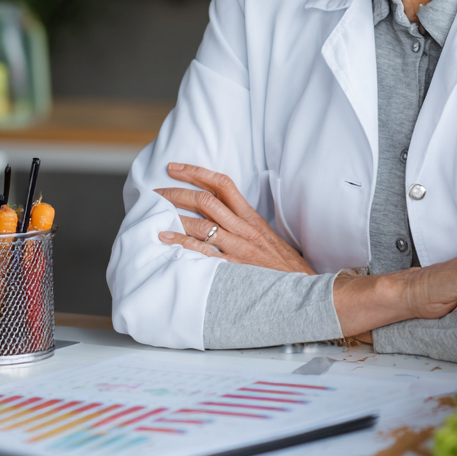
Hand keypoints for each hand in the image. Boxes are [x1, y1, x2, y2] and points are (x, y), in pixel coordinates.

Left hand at [155, 162, 313, 274]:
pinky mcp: (233, 267)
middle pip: (206, 200)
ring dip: (175, 215)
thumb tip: (221, 215)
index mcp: (252, 218)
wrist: (301, 288)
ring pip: (202, 223)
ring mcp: (238, 247)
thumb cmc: (283, 266)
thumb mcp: (268, 237)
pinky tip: (165, 238)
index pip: (223, 185)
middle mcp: (243, 228)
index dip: (198, 172)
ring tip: (155, 211)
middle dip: (178, 191)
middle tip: (157, 189)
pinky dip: (181, 243)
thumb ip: (246, 225)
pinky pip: (203, 251)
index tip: (176, 167)